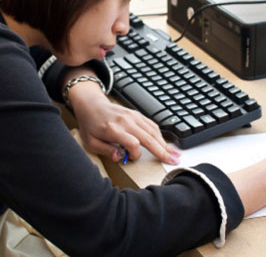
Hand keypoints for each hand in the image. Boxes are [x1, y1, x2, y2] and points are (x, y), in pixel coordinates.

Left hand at [66, 79, 180, 164]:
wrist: (92, 105)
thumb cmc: (90, 125)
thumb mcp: (91, 142)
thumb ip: (106, 151)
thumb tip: (120, 157)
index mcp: (114, 129)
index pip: (133, 143)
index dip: (136, 154)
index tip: (131, 158)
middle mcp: (126, 121)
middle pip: (149, 138)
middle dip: (163, 151)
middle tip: (174, 160)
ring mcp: (133, 116)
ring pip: (153, 131)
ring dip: (165, 143)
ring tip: (174, 153)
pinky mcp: (137, 114)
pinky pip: (152, 125)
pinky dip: (160, 135)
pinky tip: (165, 144)